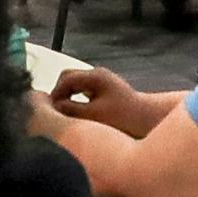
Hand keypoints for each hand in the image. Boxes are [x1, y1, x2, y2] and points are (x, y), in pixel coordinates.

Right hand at [49, 67, 165, 135]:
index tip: (48, 108)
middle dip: (59, 93)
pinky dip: (75, 100)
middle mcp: (98, 75)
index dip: (54, 93)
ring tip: (62, 114)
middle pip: (69, 78)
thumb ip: (71, 109)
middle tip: (53, 111)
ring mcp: (102, 82)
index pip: (66, 79)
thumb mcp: (94, 115)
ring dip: (66, 97)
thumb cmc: (125, 118)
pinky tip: (74, 115)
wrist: (149, 121)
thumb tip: (52, 106)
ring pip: (75, 85)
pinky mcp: (104, 91)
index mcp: (96, 76)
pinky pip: (83, 92)